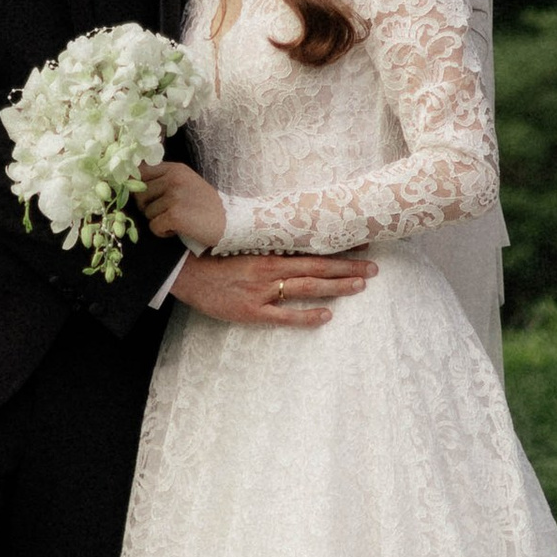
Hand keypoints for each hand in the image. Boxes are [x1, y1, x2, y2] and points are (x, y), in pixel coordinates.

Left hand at [139, 156, 227, 246]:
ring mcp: (174, 196)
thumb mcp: (186, 183)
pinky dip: (163, 232)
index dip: (136, 186)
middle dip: (148, 207)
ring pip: (146, 212)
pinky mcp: (174, 215)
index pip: (141, 172)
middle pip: (139, 194)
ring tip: (178, 220)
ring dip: (158, 220)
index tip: (144, 196)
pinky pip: (154, 227)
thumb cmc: (205, 205)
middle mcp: (173, 179)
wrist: (229, 221)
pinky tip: (178, 229)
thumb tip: (131, 184)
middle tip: (166, 212)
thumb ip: (164, 180)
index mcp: (175, 169)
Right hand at [169, 253, 377, 330]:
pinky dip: (308, 316)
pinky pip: (285, 315)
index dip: (337, 249)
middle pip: (317, 268)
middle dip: (347, 268)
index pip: (312, 249)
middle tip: (374, 268)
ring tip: (361, 285)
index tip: (361, 245)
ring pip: (308, 287)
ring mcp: (263, 291)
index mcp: (269, 251)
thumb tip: (290, 239)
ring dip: (336, 286)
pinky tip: (327, 315)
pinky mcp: (252, 311)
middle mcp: (271, 269)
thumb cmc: (210, 256)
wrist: (182, 271)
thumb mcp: (241, 244)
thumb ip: (266, 244)